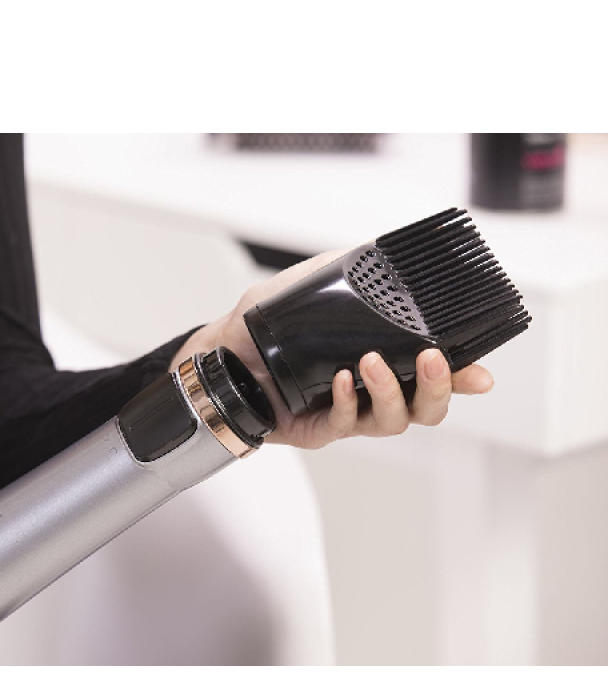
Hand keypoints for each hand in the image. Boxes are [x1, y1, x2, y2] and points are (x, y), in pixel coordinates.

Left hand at [170, 250, 494, 448]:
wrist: (225, 352)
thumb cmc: (268, 325)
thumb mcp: (310, 284)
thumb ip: (347, 270)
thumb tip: (382, 253)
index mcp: (382, 359)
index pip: (432, 372)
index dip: (461, 375)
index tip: (480, 372)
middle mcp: (372, 391)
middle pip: (425, 408)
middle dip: (437, 388)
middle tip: (433, 360)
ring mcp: (348, 412)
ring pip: (392, 421)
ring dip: (391, 392)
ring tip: (372, 362)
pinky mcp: (320, 427)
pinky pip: (345, 423)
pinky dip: (348, 401)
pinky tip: (342, 381)